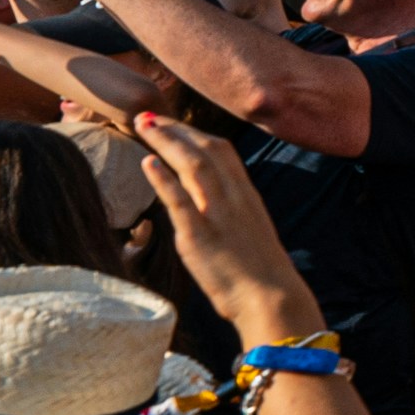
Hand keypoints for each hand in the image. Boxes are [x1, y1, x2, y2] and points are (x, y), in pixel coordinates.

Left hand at [133, 115, 329, 339]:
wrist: (271, 298)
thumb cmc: (260, 274)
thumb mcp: (249, 232)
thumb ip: (229, 213)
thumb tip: (204, 206)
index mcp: (247, 195)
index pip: (222, 150)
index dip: (194, 132)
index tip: (172, 124)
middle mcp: (235, 197)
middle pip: (206, 148)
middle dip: (176, 129)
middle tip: (148, 116)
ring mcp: (218, 214)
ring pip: (194, 164)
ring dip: (167, 141)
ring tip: (143, 126)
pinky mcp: (201, 235)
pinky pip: (180, 199)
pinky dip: (162, 177)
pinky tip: (147, 161)